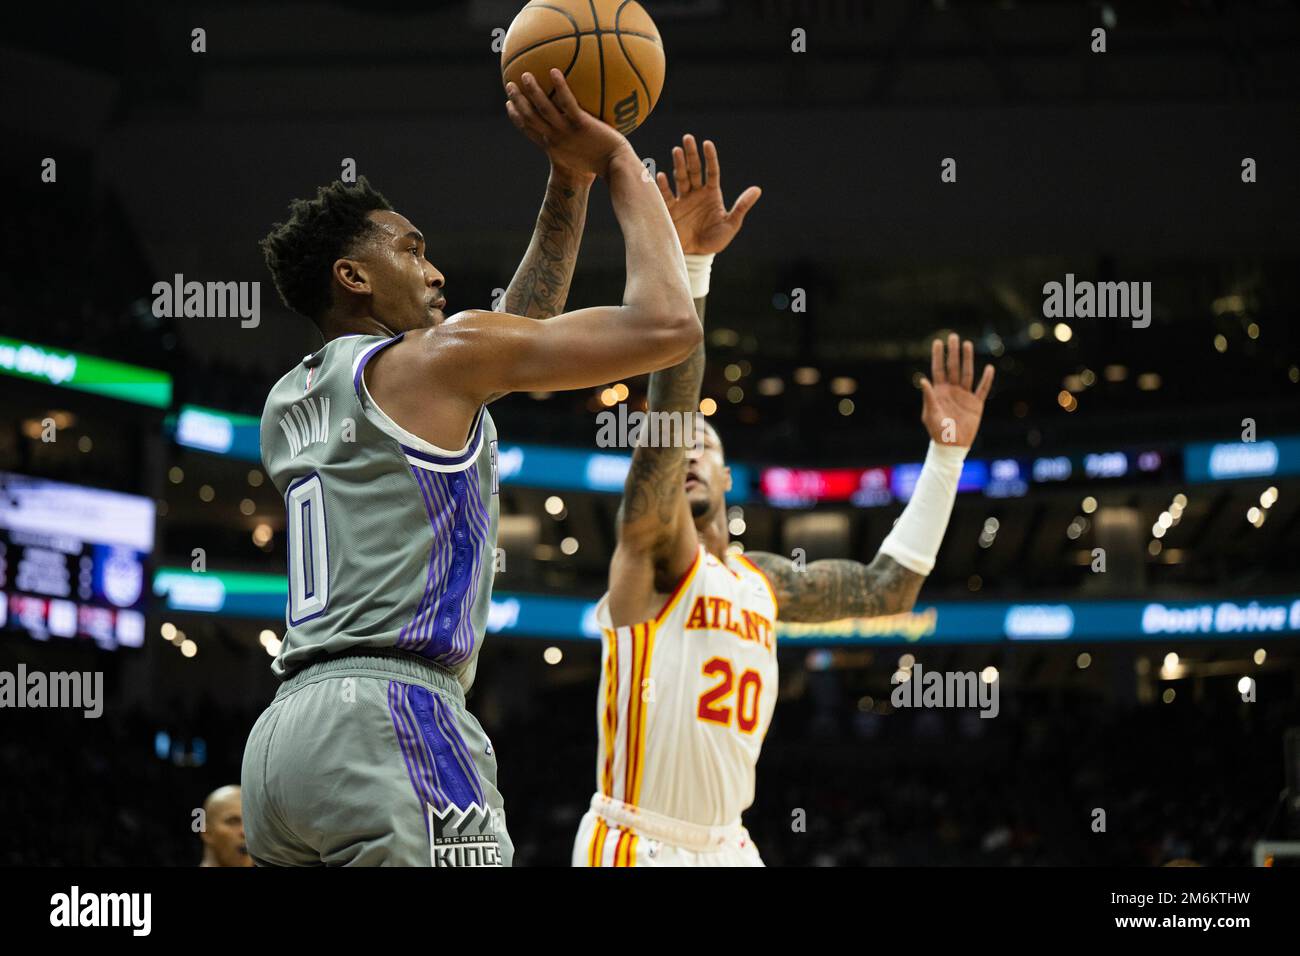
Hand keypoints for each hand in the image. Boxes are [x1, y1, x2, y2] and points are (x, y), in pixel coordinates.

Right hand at [504, 70, 630, 180]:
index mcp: (553, 146)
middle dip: (517, 101)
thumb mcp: (586, 155)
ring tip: (525, 74)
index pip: (529, 130)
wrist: (615, 167)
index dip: (516, 117)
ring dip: (532, 92)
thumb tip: (585, 123)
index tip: (509, 105)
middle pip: (530, 118)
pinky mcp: (581, 124)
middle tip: (510, 84)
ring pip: (543, 109)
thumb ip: (580, 138)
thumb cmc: (606, 161)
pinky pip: (567, 103)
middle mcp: (556, 138)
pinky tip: (554, 71)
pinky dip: (560, 87)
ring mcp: (567, 131)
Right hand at [655, 135, 760, 254]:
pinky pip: (666, 195)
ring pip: (680, 177)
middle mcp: (696, 193)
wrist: (696, 257)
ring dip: (678, 164)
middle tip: (687, 138)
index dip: (710, 158)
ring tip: (677, 150)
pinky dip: (663, 186)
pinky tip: (662, 175)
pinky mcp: (670, 210)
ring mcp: (683, 200)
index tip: (707, 143)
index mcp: (712, 194)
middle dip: (691, 154)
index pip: (712, 171)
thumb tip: (757, 190)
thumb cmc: (715, 241)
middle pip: (694, 170)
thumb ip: (741, 206)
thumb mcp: (731, 224)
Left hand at [919, 333, 994, 447]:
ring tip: (968, 344)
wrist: (952, 446)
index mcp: (939, 392)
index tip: (938, 342)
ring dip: (968, 359)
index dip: (938, 356)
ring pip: (967, 373)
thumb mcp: (930, 415)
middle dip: (953, 352)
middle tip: (953, 336)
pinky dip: (986, 379)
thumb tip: (922, 380)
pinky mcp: (976, 404)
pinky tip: (989, 368)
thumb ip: (928, 397)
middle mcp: (952, 390)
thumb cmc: (937, 432)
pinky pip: (982, 389)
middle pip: (953, 367)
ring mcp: (964, 396)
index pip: (938, 370)